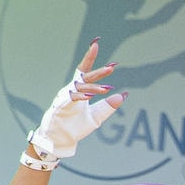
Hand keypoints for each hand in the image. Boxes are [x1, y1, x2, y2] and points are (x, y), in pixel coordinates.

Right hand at [24, 43, 124, 167]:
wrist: (60, 140)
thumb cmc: (75, 127)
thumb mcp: (96, 116)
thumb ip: (108, 106)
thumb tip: (123, 94)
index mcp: (79, 90)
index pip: (85, 70)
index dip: (90, 57)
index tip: (96, 44)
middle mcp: (71, 89)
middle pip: (85, 76)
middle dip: (98, 71)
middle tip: (112, 67)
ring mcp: (65, 96)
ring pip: (81, 87)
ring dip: (94, 88)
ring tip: (107, 89)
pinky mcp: (61, 105)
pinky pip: (71, 98)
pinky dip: (81, 96)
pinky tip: (90, 95)